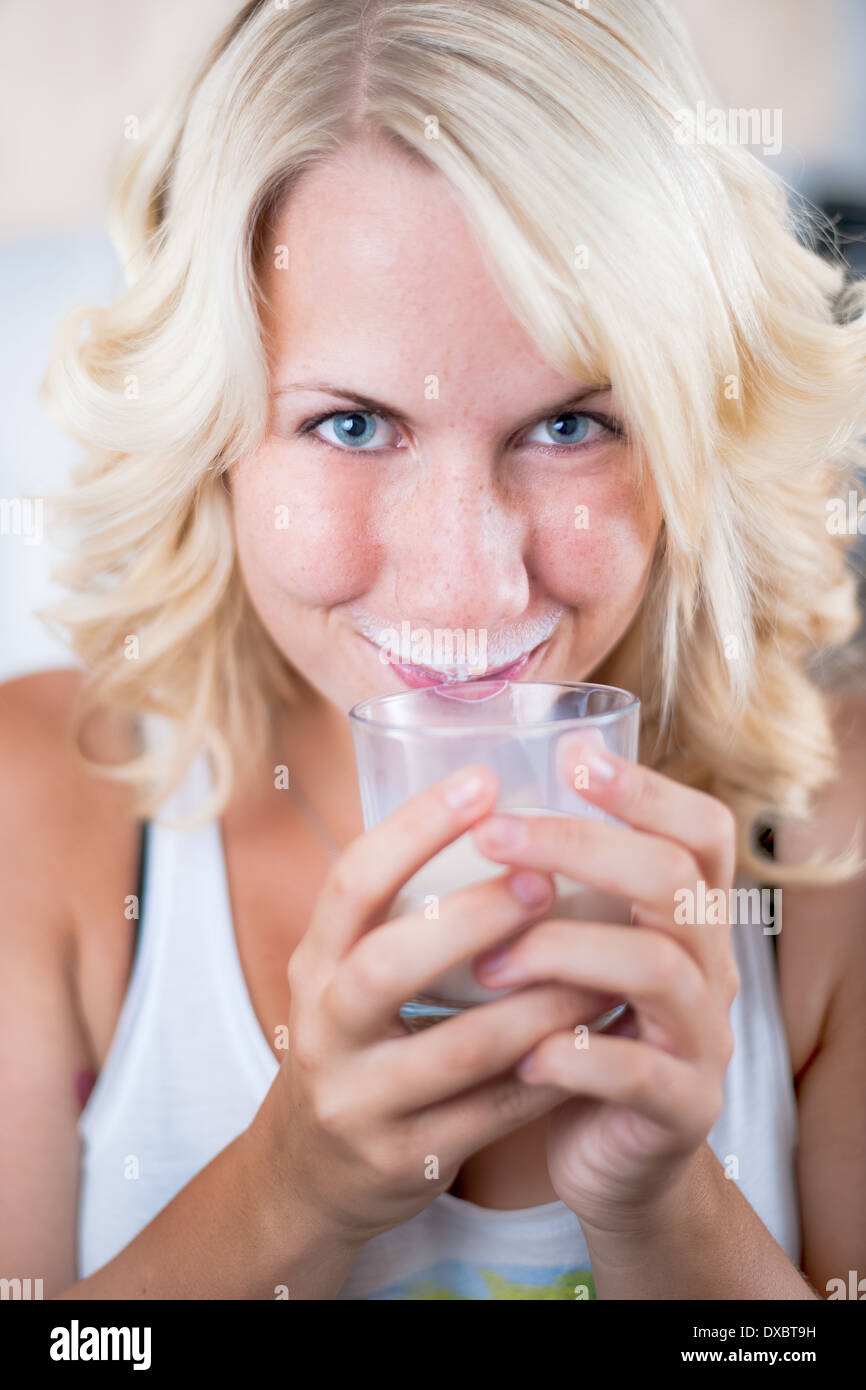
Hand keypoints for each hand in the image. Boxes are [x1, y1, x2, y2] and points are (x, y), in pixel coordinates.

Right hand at [250, 762, 611, 1248]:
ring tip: (603, 964)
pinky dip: (552, 1068)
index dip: (415, 828)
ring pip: (459, 1048)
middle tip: (546, 878)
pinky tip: (597, 1035)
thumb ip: (401, 910)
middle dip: (473, 917)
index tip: (483, 781)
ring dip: (541, 1002)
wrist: (311, 1173)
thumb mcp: (346, 972)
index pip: (352, 883)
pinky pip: (492, 1112)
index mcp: (315, 963)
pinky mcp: (405, 1161)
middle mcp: (323, 1028)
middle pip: (388, 965)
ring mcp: (360, 1101)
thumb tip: (497, 808)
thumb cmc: (354, 1041)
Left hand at [469, 736, 739, 1237]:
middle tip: (493, 835)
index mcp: (686, 918)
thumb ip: (557, 894)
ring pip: (655, 966)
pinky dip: (571, 1054)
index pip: (700, 831)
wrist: (614, 1162)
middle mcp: (711, 967)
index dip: (647, 789)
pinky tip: (520, 1052)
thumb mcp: (577, 955)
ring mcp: (705, 1039)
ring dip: (559, 951)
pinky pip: (637, 1072)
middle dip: (578, 847)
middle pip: (671, 878)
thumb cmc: (576, 1034)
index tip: (574, 755)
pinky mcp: (682, 1109)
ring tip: (486, 965)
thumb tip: (468, 806)